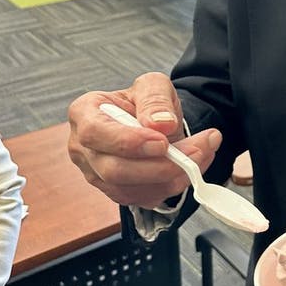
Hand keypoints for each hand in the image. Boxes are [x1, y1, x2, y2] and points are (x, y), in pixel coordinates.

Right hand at [68, 71, 221, 207]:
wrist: (154, 121)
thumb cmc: (146, 102)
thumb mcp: (153, 85)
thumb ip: (156, 99)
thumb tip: (160, 124)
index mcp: (85, 113)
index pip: (94, 133)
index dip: (128, 142)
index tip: (162, 142)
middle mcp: (84, 148)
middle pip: (113, 170)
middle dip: (159, 165)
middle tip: (196, 150)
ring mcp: (97, 174)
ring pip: (130, 190)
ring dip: (172, 177)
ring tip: (201, 154)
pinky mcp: (116, 192)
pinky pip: (143, 199)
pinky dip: (172, 186)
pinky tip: (190, 168)